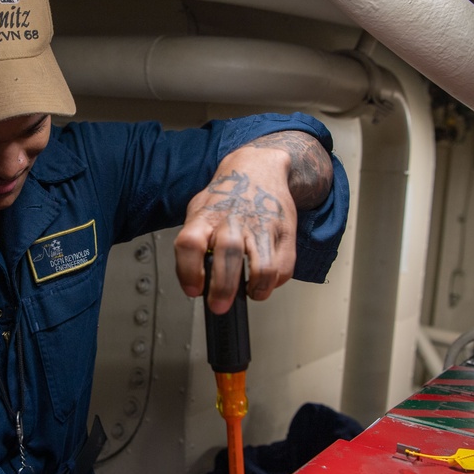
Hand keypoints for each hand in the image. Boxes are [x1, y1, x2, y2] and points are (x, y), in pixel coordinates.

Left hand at [174, 131, 331, 313]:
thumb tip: (194, 281)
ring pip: (263, 268)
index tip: (193, 290)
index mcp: (207, 216)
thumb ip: (194, 242)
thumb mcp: (200, 210)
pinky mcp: (286, 233)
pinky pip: (284, 268)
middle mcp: (234, 220)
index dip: (188, 271)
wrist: (260, 168)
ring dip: (256, 290)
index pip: (190, 243)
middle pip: (228, 256)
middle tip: (219, 306)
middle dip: (223, 288)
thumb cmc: (226, 195)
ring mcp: (262, 226)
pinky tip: (263, 281)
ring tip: (250, 293)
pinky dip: (274, 283)